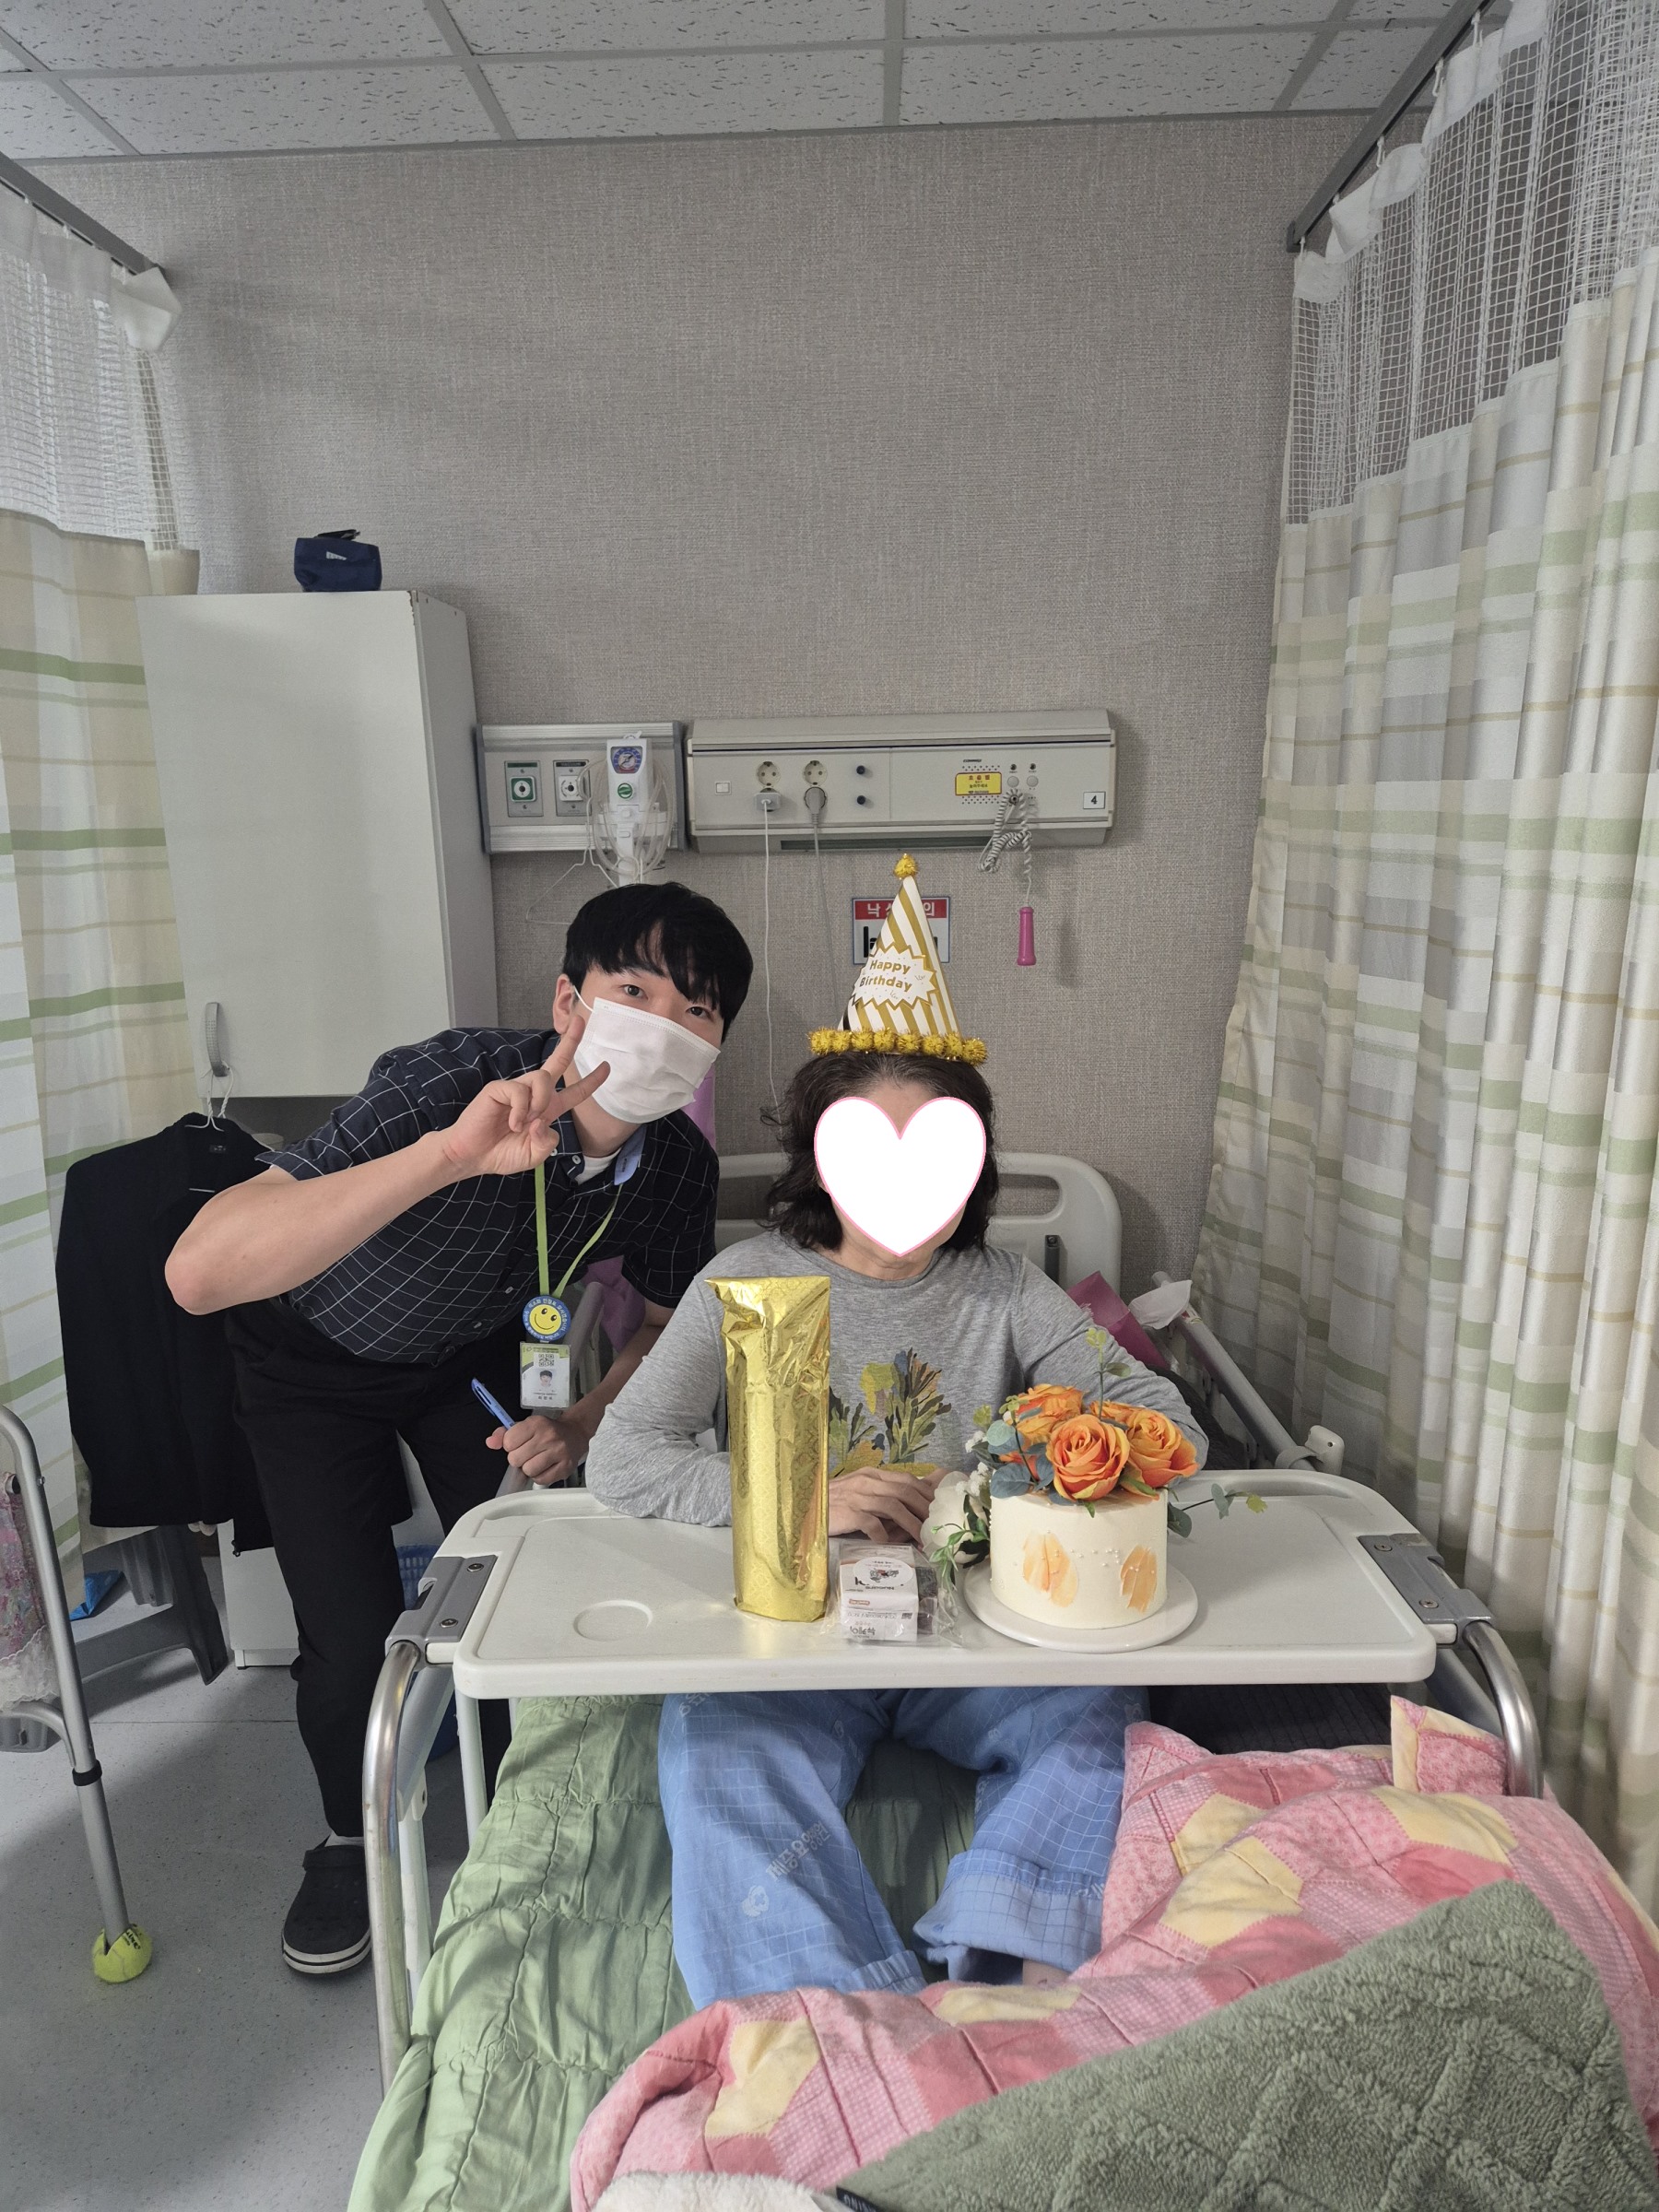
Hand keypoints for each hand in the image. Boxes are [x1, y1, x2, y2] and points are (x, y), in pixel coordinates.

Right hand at [438, 1016, 609, 1180]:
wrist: (472, 1156)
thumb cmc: (501, 1153)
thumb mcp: (534, 1155)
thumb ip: (547, 1143)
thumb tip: (542, 1122)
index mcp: (546, 1109)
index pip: (574, 1092)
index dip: (591, 1081)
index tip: (607, 1067)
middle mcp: (533, 1094)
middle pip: (557, 1061)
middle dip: (571, 1041)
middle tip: (581, 1021)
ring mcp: (516, 1089)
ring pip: (542, 1078)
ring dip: (539, 1103)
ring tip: (524, 1124)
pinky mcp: (499, 1089)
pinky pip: (519, 1091)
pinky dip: (520, 1111)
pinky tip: (512, 1124)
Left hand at [486, 1411, 590, 1485]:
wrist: (574, 1433)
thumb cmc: (547, 1431)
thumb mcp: (525, 1426)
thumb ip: (504, 1434)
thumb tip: (490, 1442)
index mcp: (536, 1424)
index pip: (508, 1442)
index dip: (510, 1446)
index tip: (518, 1444)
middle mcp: (548, 1436)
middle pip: (516, 1459)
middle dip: (519, 1459)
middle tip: (529, 1453)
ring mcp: (558, 1452)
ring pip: (528, 1471)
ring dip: (530, 1468)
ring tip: (537, 1460)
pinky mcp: (565, 1467)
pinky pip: (541, 1480)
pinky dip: (540, 1476)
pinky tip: (545, 1467)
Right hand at [829, 1466, 942, 1545]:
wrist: (803, 1508)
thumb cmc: (833, 1503)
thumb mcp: (858, 1492)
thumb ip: (879, 1494)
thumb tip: (908, 1507)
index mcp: (871, 1475)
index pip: (906, 1479)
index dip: (926, 1494)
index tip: (938, 1509)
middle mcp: (866, 1482)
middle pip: (904, 1490)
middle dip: (924, 1508)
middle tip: (936, 1525)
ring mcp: (857, 1497)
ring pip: (893, 1506)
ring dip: (912, 1523)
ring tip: (922, 1538)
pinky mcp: (848, 1513)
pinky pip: (872, 1524)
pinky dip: (884, 1535)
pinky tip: (889, 1545)